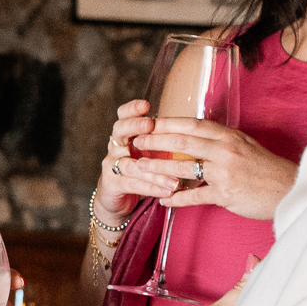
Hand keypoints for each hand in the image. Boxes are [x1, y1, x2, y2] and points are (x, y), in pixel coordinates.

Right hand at [94, 99, 173, 224]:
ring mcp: (112, 165)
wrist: (119, 201)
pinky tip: (168, 190)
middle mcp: (116, 147)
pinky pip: (132, 184)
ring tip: (174, 175)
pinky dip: (152, 187)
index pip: (124, 115)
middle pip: (119, 131)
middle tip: (149, 125)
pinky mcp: (112, 184)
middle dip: (134, 126)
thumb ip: (165, 142)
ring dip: (154, 168)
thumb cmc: (142, 172)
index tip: (146, 104)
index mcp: (127, 135)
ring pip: (130, 164)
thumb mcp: (152, 153)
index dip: (132, 109)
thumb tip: (195, 131)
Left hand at [132, 118, 295, 221]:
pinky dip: (177, 198)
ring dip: (159, 167)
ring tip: (140, 167)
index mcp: (229, 136)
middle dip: (156, 141)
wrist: (289, 190)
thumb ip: (221, 141)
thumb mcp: (245, 146)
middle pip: (183, 141)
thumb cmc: (266, 169)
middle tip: (136, 141)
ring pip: (184, 167)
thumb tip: (196, 135)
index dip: (168, 123)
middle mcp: (225, 150)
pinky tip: (163, 199)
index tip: (149, 122)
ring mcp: (225, 172)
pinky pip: (195, 196)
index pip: (192, 124)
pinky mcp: (226, 194)